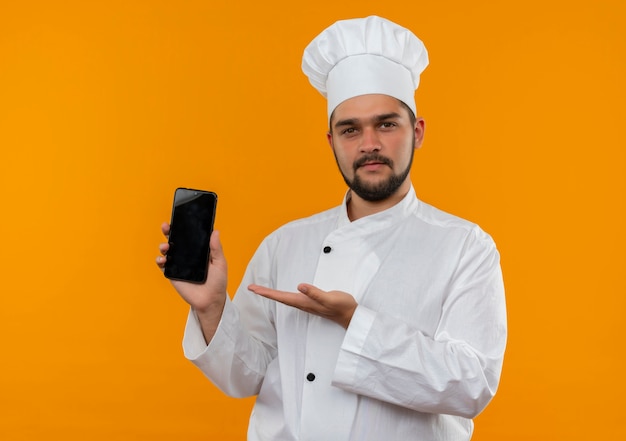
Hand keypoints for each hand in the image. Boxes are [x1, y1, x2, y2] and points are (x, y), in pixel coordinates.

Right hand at [156, 223, 226, 340]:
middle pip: (176, 240)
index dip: (183, 226)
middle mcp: (187, 255)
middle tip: (166, 227)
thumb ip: (216, 248)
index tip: (179, 219)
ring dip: (164, 245)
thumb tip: (215, 231)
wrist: (211, 300)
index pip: (190, 235)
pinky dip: (160, 260)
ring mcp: (179, 264)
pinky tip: (162, 259)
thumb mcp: (220, 263)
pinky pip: (163, 265)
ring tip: (166, 246)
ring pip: (167, 250)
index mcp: (199, 250)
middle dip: (169, 231)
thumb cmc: (218, 281)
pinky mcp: (172, 274)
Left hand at [248, 283, 356, 328]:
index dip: (266, 293)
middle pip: (279, 298)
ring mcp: (306, 304)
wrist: (350, 315)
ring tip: (261, 290)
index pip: (281, 297)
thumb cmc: (341, 306)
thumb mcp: (329, 298)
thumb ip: (315, 293)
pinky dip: (282, 295)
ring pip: (284, 298)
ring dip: (272, 294)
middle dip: (265, 293)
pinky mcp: (310, 302)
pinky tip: (281, 294)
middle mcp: (302, 304)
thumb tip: (300, 286)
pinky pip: (292, 298)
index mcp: (304, 302)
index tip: (253, 289)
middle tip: (251, 288)